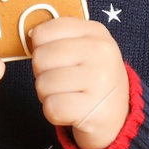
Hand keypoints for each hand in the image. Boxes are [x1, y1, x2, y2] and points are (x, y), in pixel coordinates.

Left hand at [27, 17, 129, 148]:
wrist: (117, 116)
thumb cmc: (91, 80)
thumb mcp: (83, 48)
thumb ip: (58, 38)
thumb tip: (31, 36)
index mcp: (95, 32)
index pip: (44, 32)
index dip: (40, 49)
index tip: (55, 60)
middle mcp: (101, 51)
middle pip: (40, 58)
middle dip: (42, 74)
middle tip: (61, 83)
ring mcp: (100, 80)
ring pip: (44, 84)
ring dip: (47, 96)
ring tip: (68, 96)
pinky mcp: (94, 108)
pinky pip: (52, 108)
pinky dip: (54, 114)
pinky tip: (71, 112)